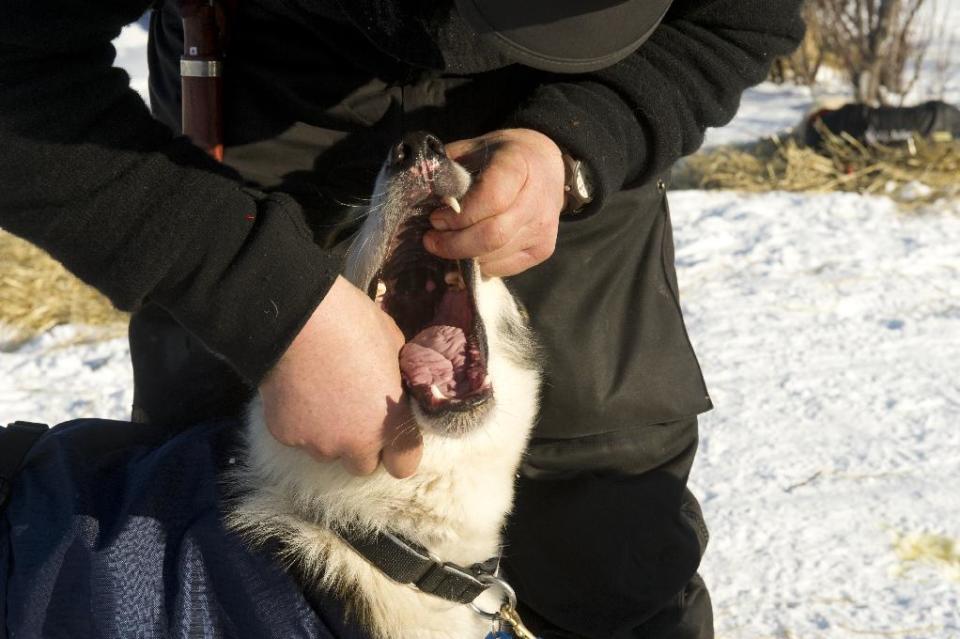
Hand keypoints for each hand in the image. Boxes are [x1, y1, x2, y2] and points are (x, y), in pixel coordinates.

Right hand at [258, 276, 421, 477]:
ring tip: (321, 396)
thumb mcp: (395, 346)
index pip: (404, 465)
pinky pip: (298, 437)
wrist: (299, 319)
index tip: (392, 433)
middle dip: (360, 444)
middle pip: (362, 465)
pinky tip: (298, 391)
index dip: (399, 450)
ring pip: (327, 451)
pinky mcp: (286, 435)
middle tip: (353, 412)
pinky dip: (299, 421)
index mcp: (390, 423)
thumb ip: (398, 377)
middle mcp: (355, 443)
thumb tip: (396, 382)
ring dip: (328, 433)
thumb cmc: (355, 325)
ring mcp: (317, 443)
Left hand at [424, 128, 565, 276]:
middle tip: (432, 241)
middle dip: (454, 244)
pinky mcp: (543, 249)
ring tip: (447, 244)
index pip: (491, 199)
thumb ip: (449, 168)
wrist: (548, 165)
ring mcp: (543, 229)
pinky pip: (503, 268)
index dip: (459, 215)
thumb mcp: (475, 148)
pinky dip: (479, 265)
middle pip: (492, 235)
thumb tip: (419, 192)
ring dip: (463, 256)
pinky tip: (467, 252)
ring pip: (495, 257)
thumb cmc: (504, 156)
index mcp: (519, 166)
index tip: (435, 218)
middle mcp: (537, 200)